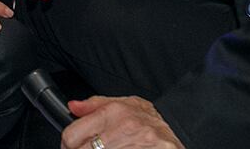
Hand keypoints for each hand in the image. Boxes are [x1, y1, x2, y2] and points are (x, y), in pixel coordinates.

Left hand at [62, 97, 183, 148]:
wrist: (181, 129)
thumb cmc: (151, 120)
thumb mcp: (125, 104)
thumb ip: (95, 105)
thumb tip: (72, 107)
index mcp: (114, 113)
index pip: (72, 135)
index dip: (68, 144)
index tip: (72, 146)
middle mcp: (123, 130)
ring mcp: (133, 147)